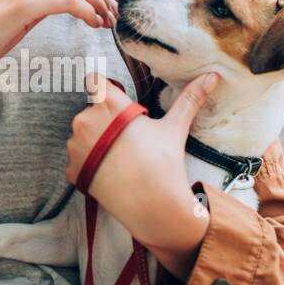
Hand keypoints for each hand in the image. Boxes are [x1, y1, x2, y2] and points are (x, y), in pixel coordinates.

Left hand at [64, 69, 220, 248]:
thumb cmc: (164, 164)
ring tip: (120, 158)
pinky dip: (89, 164)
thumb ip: (189, 98)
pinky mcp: (70, 169)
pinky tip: (110, 172)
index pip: (94, 79)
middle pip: (90, 111)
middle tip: (127, 140)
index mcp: (108, 104)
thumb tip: (212, 76)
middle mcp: (84, 120)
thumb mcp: (175, 127)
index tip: (116, 104)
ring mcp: (75, 146)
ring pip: (81, 136)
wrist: (153, 208)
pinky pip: (77, 160)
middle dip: (104, 121)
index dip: (105, 90)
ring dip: (94, 142)